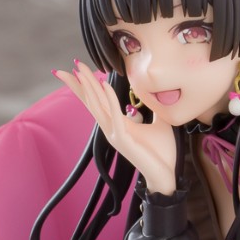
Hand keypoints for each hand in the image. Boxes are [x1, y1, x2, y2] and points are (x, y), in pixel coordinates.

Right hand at [52, 58, 177, 195]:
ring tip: (82, 69)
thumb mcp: (160, 125)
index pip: (97, 102)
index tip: (76, 70)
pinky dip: (110, 99)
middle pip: (92, 101)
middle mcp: (111, 128)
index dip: (85, 87)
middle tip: (72, 63)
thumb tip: (157, 96)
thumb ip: (154, 111)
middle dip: (81, 82)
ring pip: (98, 105)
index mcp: (117, 124)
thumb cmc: (162, 153)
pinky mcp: (123, 140)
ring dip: (90, 86)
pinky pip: (115, 115)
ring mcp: (115, 134)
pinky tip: (104, 84)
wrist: (166, 176)